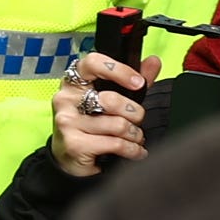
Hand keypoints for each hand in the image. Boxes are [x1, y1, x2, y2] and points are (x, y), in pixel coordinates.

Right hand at [50, 51, 146, 179]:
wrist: (69, 158)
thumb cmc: (90, 125)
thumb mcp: (110, 100)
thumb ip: (131, 80)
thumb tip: (153, 61)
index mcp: (73, 82)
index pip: (92, 63)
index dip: (119, 70)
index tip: (137, 82)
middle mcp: (66, 99)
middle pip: (112, 100)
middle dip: (135, 113)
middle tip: (137, 120)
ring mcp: (67, 122)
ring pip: (117, 124)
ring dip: (135, 134)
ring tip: (135, 138)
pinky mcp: (74, 145)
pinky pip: (115, 144)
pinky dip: (131, 149)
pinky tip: (134, 151)